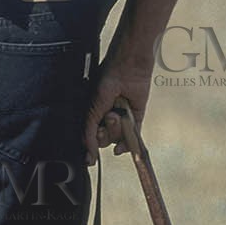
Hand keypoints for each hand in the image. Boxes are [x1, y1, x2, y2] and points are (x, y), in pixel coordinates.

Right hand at [84, 41, 153, 165]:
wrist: (129, 67)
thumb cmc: (107, 80)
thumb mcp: (93, 107)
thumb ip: (89, 131)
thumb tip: (89, 152)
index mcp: (94, 113)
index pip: (90, 137)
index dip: (91, 146)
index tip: (90, 157)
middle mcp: (107, 118)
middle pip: (105, 140)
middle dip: (105, 132)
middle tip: (108, 117)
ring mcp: (122, 118)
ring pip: (118, 139)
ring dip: (117, 129)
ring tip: (117, 112)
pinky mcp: (136, 117)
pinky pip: (133, 137)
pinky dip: (130, 143)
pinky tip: (122, 148)